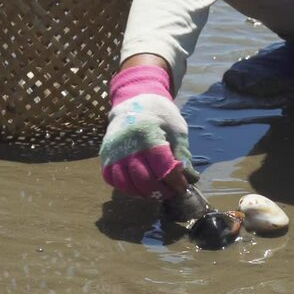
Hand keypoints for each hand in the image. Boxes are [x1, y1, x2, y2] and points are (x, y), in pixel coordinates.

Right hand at [99, 65, 197, 199]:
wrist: (134, 101)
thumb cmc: (160, 115)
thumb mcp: (177, 129)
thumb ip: (182, 153)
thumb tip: (188, 178)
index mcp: (148, 135)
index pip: (163, 167)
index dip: (175, 181)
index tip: (182, 187)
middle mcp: (128, 145)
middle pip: (144, 179)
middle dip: (161, 191)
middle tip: (171, 192)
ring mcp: (114, 151)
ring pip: (126, 183)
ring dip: (143, 193)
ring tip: (156, 192)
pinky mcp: (105, 155)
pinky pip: (112, 179)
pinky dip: (126, 187)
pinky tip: (139, 186)